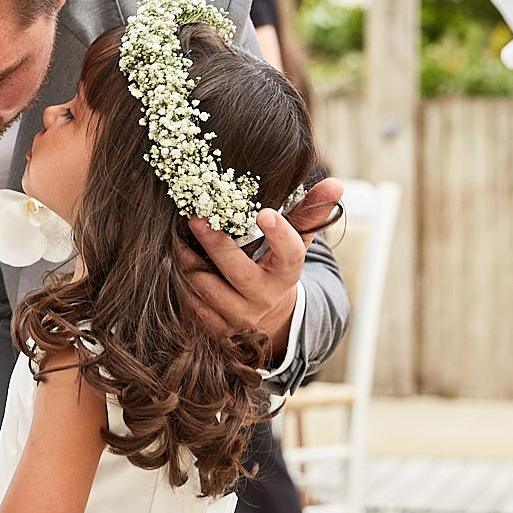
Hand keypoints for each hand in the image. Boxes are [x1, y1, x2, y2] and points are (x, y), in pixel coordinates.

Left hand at [179, 186, 332, 356]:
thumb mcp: (296, 243)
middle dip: (215, 243)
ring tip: (177, 237)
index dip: (279, 234)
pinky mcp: (218, 329)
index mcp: (287, 273)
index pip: (290, 254)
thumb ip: (311, 214)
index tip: (265, 213)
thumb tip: (336, 184)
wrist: (271, 319)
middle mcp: (265, 297)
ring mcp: (241, 316)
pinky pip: (194, 305)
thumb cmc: (278, 267)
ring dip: (189, 261)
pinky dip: (183, 282)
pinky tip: (177, 263)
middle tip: (196, 217)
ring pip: (209, 288)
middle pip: (238, 271)